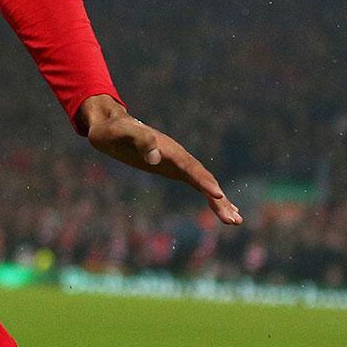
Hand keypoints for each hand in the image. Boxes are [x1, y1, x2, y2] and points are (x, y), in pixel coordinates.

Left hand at [76, 95, 242, 224]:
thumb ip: (139, 140)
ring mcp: (178, 163)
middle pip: (204, 178)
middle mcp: (178, 156)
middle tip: (234, 220)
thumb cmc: (113, 130)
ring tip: (235, 221)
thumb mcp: (120, 133)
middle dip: (219, 199)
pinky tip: (221, 208)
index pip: (190, 167)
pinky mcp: (174, 169)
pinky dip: (211, 197)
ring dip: (220, 201)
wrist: (111, 125)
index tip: (217, 196)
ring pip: (204, 183)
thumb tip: (154, 158)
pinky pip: (197, 184)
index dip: (203, 181)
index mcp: (168, 148)